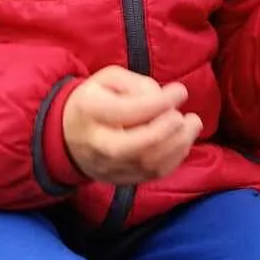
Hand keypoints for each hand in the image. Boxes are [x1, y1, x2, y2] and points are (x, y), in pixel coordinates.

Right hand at [62, 67, 201, 184]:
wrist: (68, 135)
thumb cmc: (95, 101)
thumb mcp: (109, 80)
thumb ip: (138, 85)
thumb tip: (165, 100)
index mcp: (90, 111)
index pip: (129, 112)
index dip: (160, 102)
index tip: (180, 91)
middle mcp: (98, 144)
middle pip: (138, 146)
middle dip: (169, 130)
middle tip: (184, 116)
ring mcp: (109, 167)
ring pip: (149, 164)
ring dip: (179, 145)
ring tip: (191, 125)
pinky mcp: (120, 180)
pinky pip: (153, 174)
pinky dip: (175, 158)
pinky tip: (182, 141)